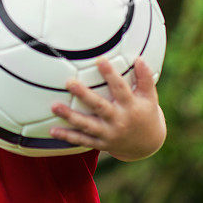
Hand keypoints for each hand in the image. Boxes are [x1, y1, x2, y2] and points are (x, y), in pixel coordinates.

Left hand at [49, 57, 165, 160]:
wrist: (146, 145)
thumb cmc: (145, 113)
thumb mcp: (150, 97)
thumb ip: (145, 78)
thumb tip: (139, 57)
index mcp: (130, 107)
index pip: (121, 88)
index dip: (111, 74)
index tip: (100, 60)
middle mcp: (119, 121)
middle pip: (99, 107)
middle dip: (84, 95)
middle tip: (69, 83)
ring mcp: (109, 134)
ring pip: (87, 125)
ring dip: (70, 116)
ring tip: (54, 106)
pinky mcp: (101, 143)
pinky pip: (82, 140)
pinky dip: (67, 136)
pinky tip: (52, 130)